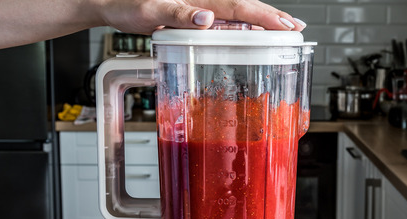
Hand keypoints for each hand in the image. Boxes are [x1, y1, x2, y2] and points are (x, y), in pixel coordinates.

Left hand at [98, 0, 306, 34]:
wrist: (110, 0)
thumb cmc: (127, 4)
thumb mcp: (149, 11)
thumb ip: (178, 14)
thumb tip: (208, 19)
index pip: (240, 6)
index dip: (266, 17)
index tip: (287, 26)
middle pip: (246, 5)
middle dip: (273, 16)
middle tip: (296, 28)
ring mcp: (199, 4)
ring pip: (238, 9)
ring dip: (262, 18)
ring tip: (283, 27)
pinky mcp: (193, 10)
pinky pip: (225, 14)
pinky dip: (243, 21)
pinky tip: (251, 29)